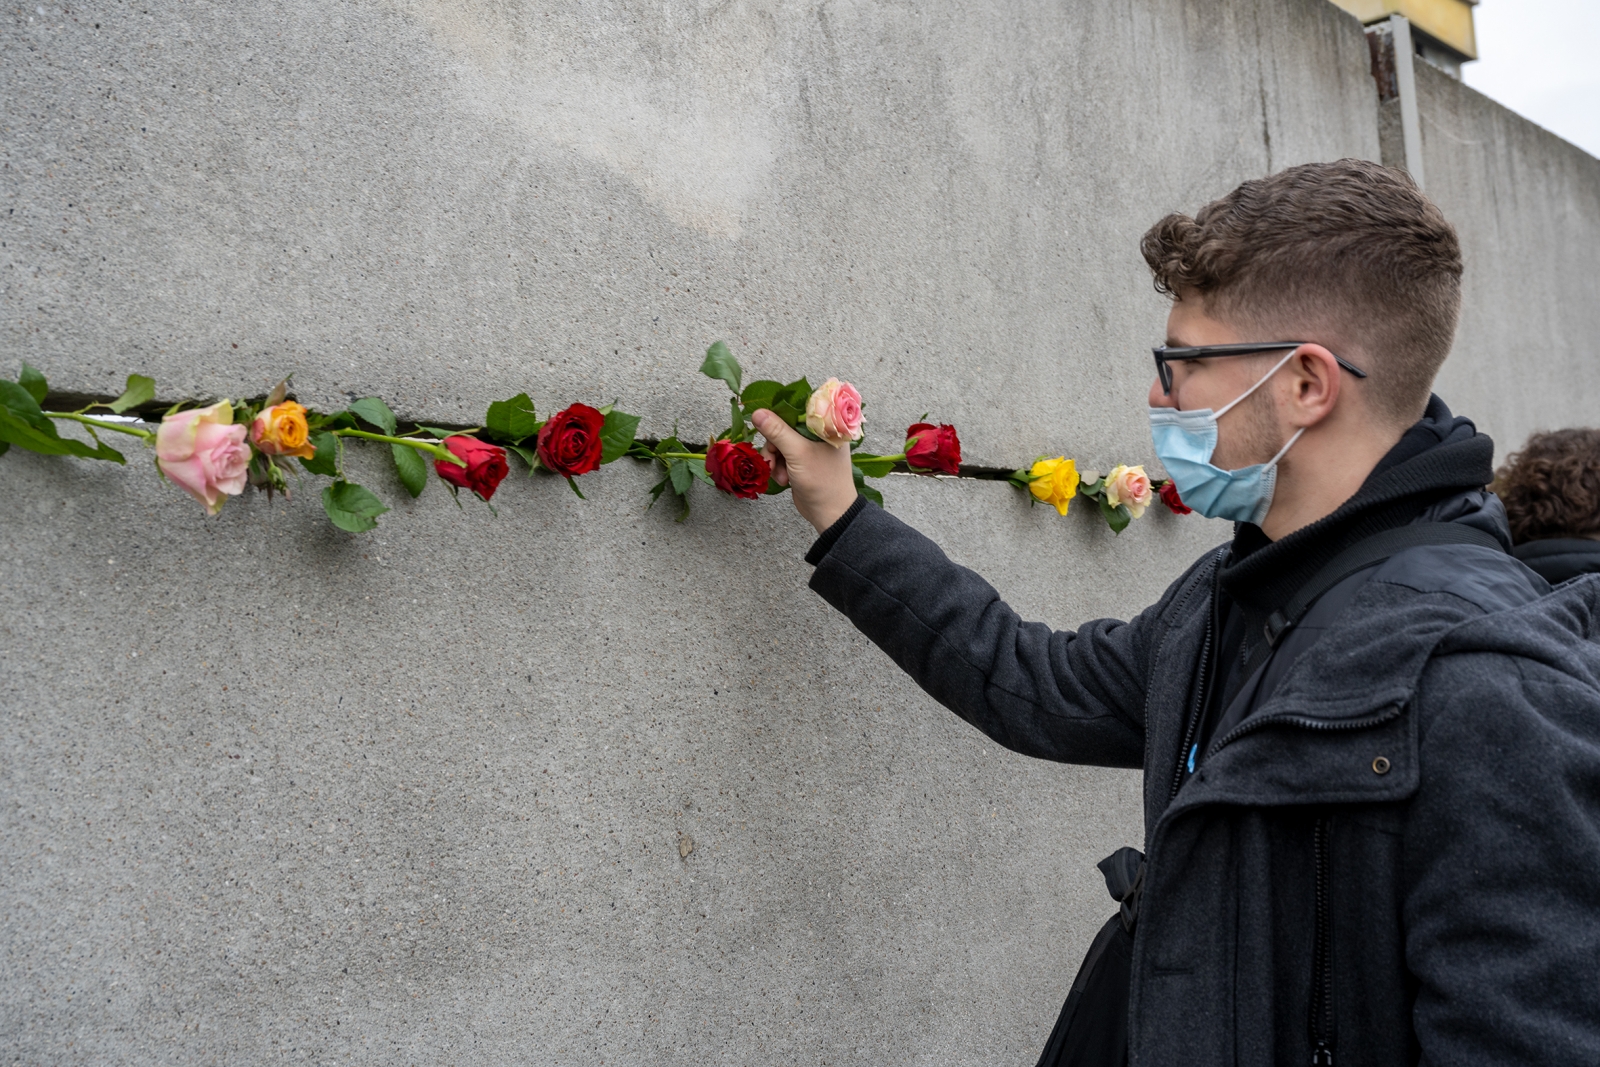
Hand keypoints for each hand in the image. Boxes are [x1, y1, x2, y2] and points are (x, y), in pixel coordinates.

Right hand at [752, 409, 857, 532]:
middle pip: (784, 428)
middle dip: (774, 445)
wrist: (829, 514)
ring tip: (781, 475)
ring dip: (775, 459)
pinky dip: (778, 468)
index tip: (765, 423)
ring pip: (780, 444)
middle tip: (773, 459)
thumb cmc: (822, 481)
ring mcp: (809, 450)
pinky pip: (782, 458)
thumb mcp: (797, 453)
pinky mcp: (801, 463)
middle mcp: (818, 435)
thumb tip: (757, 413)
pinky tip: (783, 480)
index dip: (780, 415)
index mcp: (826, 426)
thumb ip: (777, 432)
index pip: (799, 409)